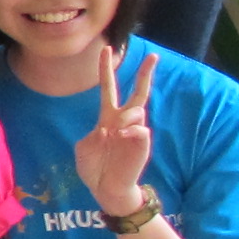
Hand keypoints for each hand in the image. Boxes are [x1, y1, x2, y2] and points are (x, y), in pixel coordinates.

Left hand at [76, 49, 155, 218]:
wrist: (105, 188)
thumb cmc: (94, 167)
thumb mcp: (84, 147)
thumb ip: (94, 135)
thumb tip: (111, 129)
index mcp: (107, 117)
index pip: (109, 88)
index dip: (107, 69)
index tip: (107, 50)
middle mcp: (123, 121)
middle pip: (138, 92)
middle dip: (145, 74)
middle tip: (154, 56)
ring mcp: (135, 131)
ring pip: (137, 110)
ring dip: (124, 118)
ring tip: (114, 133)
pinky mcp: (143, 143)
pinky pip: (140, 129)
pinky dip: (129, 132)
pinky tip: (121, 139)